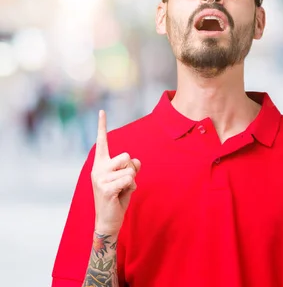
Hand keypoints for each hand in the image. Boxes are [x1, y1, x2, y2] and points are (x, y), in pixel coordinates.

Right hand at [91, 110, 139, 234]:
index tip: (102, 111)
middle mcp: (97, 168)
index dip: (102, 126)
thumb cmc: (118, 198)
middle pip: (126, 156)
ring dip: (132, 181)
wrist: (109, 220)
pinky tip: (121, 196)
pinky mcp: (106, 188)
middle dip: (132, 170)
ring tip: (122, 191)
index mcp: (101, 164)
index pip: (102, 142)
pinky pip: (129, 180)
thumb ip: (131, 167)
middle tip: (124, 183)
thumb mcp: (126, 179)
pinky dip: (131, 188)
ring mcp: (100, 178)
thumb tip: (136, 161)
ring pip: (130, 170)